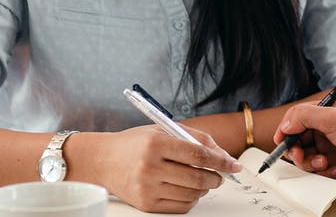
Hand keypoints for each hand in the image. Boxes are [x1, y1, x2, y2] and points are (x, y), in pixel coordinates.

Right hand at [73, 125, 241, 213]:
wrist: (102, 161)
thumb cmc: (135, 143)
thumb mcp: (164, 130)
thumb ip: (196, 138)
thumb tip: (223, 155)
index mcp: (156, 143)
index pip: (198, 154)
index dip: (221, 161)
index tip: (234, 165)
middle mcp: (150, 166)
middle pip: (197, 177)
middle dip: (217, 177)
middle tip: (221, 175)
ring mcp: (147, 187)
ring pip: (192, 193)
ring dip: (205, 188)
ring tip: (204, 180)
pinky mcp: (145, 204)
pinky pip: (180, 206)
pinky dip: (192, 198)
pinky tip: (190, 189)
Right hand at [275, 99, 335, 187]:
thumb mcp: (333, 118)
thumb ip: (305, 116)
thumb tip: (285, 124)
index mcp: (324, 114)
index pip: (297, 119)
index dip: (286, 130)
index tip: (280, 140)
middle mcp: (325, 132)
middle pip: (297, 142)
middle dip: (297, 151)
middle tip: (301, 155)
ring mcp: (328, 150)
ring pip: (305, 160)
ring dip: (312, 163)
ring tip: (325, 163)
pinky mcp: (332, 167)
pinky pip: (317, 173)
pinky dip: (326, 173)